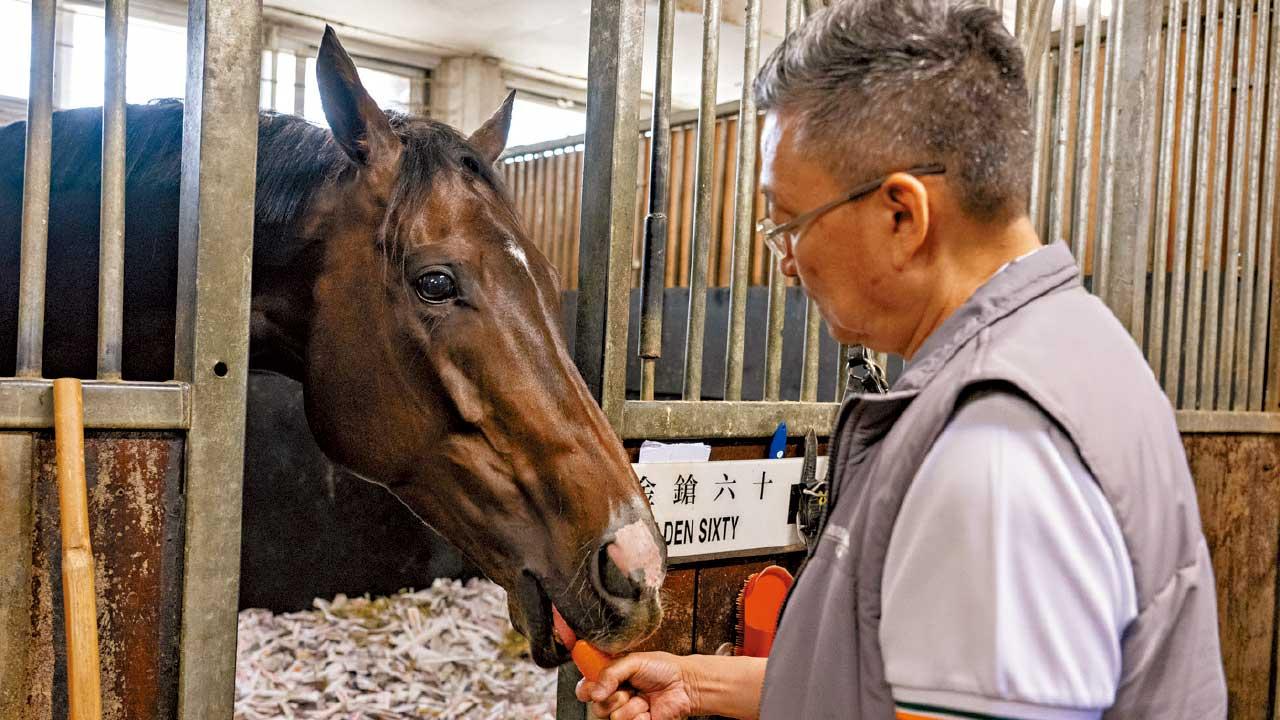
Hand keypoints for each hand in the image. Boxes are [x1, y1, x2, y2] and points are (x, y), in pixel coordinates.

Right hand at [575, 651, 695, 719]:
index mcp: (611, 679)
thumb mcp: (633, 662)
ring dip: (630, 706)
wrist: (685, 684)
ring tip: (644, 698)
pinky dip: (640, 716)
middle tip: (627, 689)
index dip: (586, 689)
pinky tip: (649, 710)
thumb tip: (594, 693)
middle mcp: (615, 697)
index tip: (592, 688)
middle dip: (612, 697)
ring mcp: (626, 712)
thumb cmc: (662, 669)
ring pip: (612, 716)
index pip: (586, 688)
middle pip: (596, 706)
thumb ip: (610, 673)